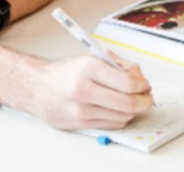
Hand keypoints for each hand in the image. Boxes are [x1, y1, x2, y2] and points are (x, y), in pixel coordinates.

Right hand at [22, 52, 153, 129]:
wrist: (36, 87)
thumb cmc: (64, 72)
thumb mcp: (90, 58)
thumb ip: (117, 65)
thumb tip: (140, 78)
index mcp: (89, 68)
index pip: (128, 82)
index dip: (143, 85)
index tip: (145, 84)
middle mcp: (84, 90)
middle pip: (128, 103)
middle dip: (144, 101)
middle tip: (147, 97)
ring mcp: (82, 109)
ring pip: (123, 116)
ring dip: (134, 110)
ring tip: (133, 101)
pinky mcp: (80, 123)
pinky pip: (112, 124)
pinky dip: (121, 117)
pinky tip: (118, 109)